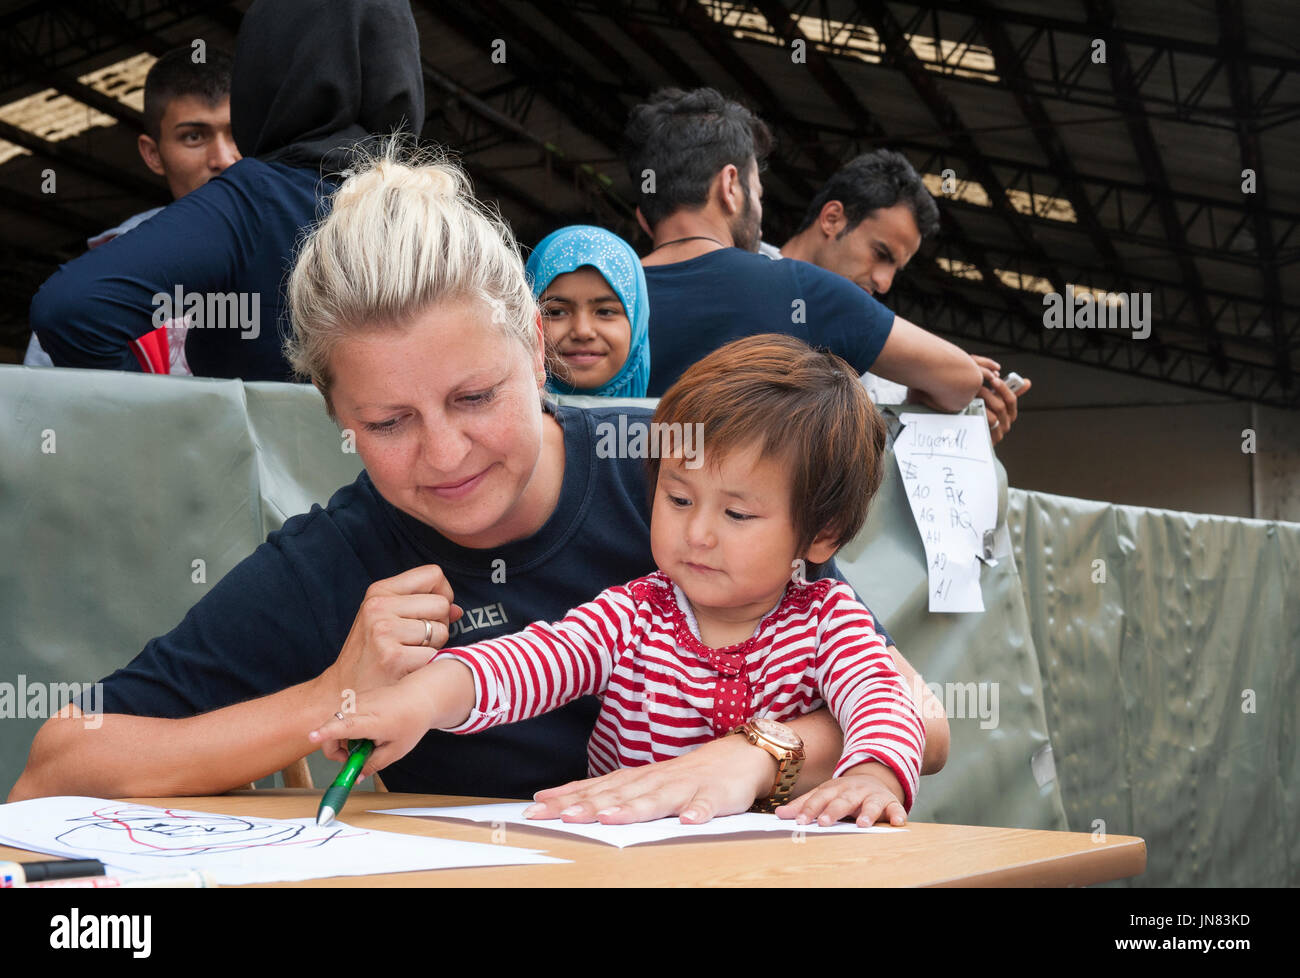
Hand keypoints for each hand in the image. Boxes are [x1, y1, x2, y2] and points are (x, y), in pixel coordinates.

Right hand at [308, 676, 436, 776]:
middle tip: (349, 758)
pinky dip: (345, 728)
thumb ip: (373, 764)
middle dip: (332, 747)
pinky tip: (363, 731)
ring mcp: (357, 700)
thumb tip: (356, 777)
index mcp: (373, 721)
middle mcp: (361, 707)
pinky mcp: (356, 698)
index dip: (326, 733)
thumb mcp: (395, 750)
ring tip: (363, 742)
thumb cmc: (411, 721)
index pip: (345, 726)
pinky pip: (341, 716)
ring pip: (334, 722)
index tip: (312, 737)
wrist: (419, 696)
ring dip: (340, 738)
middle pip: (331, 726)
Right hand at [319, 564, 462, 699]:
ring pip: (441, 631)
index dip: (442, 594)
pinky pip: (433, 655)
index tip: (431, 613)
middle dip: (439, 624)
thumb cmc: (370, 654)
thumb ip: (421, 607)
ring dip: (433, 647)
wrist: (341, 691)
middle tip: (417, 641)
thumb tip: (458, 610)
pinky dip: (426, 666)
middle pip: (442, 603)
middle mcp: (379, 606)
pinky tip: (406, 670)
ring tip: (409, 655)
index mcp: (379, 591)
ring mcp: (384, 631)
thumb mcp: (384, 618)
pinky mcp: (393, 658)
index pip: (433, 574)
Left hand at [523, 733, 775, 824]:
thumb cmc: (687, 775)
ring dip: (632, 809)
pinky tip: (689, 821)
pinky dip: (698, 812)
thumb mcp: (646, 783)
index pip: (595, 788)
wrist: (740, 756)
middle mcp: (656, 781)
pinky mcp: (715, 795)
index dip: (566, 798)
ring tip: (609, 818)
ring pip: (656, 799)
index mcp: (637, 779)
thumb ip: (613, 793)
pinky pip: (706, 805)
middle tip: (559, 816)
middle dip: (587, 806)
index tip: (536, 808)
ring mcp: (685, 787)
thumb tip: (567, 804)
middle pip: (617, 795)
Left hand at [775, 762, 907, 826]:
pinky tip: (898, 822)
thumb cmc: (844, 793)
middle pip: (842, 801)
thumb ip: (804, 805)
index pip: (819, 798)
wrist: (874, 779)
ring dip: (866, 813)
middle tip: (823, 822)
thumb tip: (779, 814)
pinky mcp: (891, 803)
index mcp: (834, 789)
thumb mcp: (824, 795)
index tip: (798, 821)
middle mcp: (853, 791)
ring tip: (862, 824)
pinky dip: (898, 814)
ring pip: (870, 804)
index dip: (808, 809)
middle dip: (833, 811)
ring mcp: (872, 796)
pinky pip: (896, 808)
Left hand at [971, 355, 1030, 444]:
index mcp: (1010, 414)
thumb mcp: (995, 401)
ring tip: (970, 398)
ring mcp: (998, 434)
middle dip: (988, 395)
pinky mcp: (989, 442)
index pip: (1011, 400)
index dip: (1003, 388)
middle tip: (977, 387)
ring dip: (980, 406)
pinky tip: (968, 412)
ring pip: (993, 418)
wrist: (971, 436)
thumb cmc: (984, 414)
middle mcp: (1006, 424)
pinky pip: (984, 429)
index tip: (994, 379)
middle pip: (1001, 407)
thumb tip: (1027, 382)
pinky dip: (977, 420)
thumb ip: (1007, 391)